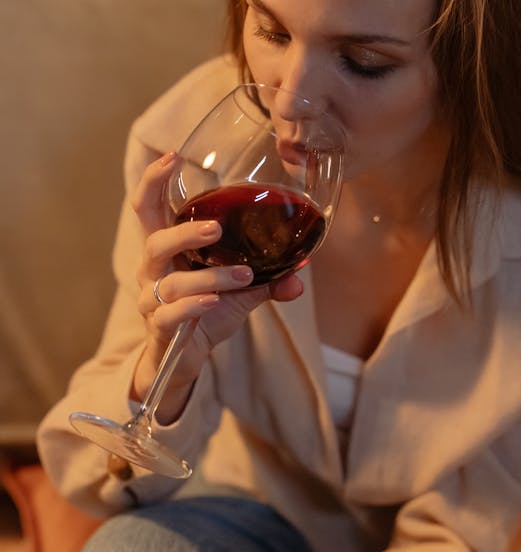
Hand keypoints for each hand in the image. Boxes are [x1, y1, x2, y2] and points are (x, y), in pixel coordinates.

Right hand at [131, 153, 302, 419]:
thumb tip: (302, 270)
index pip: (149, 208)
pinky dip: (193, 305)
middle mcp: (153, 269)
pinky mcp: (159, 327)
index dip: (153, 181)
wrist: (186, 358)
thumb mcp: (240, 294)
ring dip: (209, 277)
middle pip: (153, 239)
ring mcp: (151, 299)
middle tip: (216, 228)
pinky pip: (170, 313)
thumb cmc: (206, 314)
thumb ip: (268, 280)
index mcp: (168, 250)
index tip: (172, 156)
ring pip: (172, 281)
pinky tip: (213, 302)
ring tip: (242, 276)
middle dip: (184, 231)